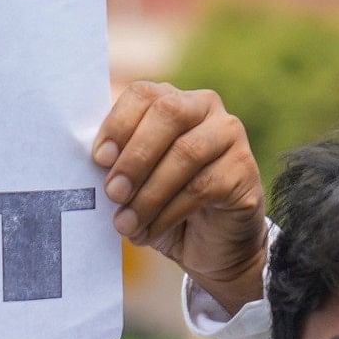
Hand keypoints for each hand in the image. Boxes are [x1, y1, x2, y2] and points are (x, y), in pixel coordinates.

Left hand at [93, 82, 265, 314]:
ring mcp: (229, 135)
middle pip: (168, 114)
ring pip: (186, 153)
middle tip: (113, 193)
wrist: (208, 245)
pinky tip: (150, 232)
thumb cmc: (163, 204)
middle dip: (135, 156)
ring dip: (149, 194)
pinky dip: (168, 213)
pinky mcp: (244, 169)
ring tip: (126, 224)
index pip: (143, 94)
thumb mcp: (133, 180)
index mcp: (171, 100)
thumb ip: (117, 162)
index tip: (99, 160)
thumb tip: (94, 161)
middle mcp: (204, 107)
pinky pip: (202, 187)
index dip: (118, 124)